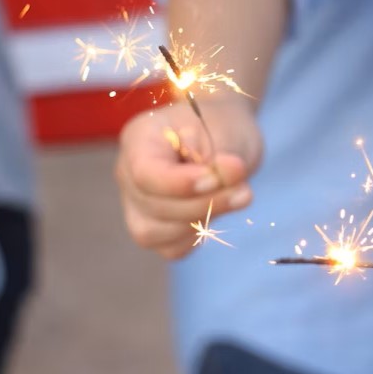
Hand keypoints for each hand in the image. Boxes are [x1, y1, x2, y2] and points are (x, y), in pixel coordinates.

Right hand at [115, 95, 263, 259]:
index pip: (145, 173)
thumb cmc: (221, 126)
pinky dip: (198, 235)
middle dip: (203, 204)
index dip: (180, 184)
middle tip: (244, 191)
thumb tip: (229, 174)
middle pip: (152, 205)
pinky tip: (218, 210)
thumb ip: (224, 154)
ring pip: (154, 233)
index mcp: (140, 137)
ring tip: (238, 196)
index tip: (216, 178)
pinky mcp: (153, 228)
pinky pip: (170, 247)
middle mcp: (127, 172)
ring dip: (202, 221)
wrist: (222, 135)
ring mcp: (135, 203)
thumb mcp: (227, 130)